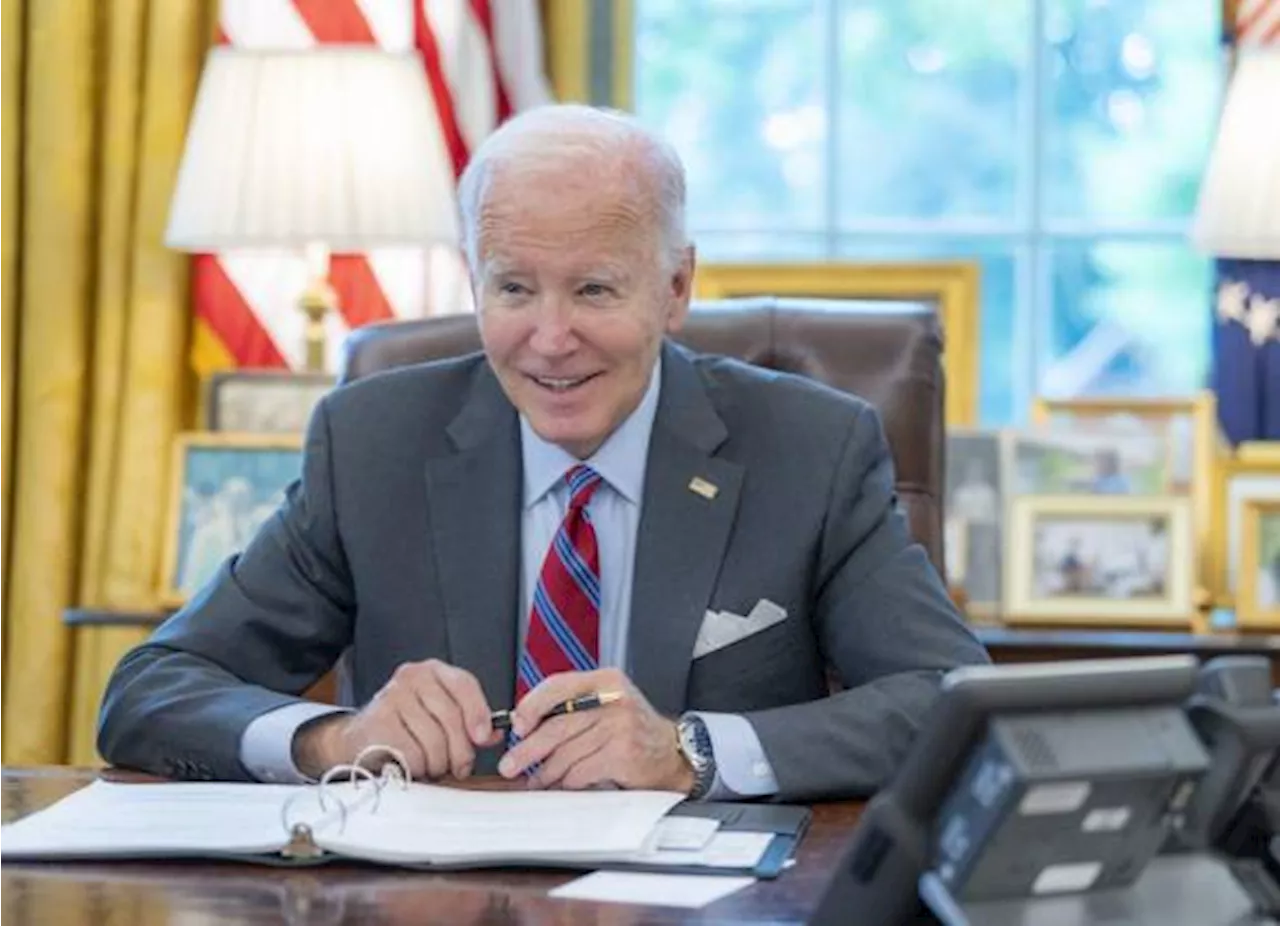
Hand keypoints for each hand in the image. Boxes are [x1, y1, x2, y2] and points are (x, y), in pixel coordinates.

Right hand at [292, 659, 501, 780]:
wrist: (358, 738)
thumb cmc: (405, 726)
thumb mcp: (439, 716)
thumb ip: (469, 721)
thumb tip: (494, 734)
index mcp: (432, 671)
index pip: (464, 685)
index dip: (479, 713)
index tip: (484, 738)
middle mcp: (412, 677)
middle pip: (451, 717)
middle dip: (460, 750)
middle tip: (459, 767)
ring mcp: (392, 697)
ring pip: (434, 740)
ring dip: (437, 763)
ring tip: (431, 765)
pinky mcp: (378, 723)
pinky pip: (413, 754)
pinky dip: (417, 767)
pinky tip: (411, 764)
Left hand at [497, 668, 694, 792]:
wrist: (672, 752)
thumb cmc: (633, 729)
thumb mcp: (608, 702)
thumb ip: (574, 704)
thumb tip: (528, 723)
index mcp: (605, 681)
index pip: (558, 686)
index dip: (532, 706)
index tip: (517, 726)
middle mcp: (613, 700)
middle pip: (558, 725)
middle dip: (529, 749)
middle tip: (511, 764)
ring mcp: (620, 728)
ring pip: (566, 754)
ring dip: (546, 773)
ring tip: (537, 780)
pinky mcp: (622, 756)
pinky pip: (581, 772)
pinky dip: (566, 782)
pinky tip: (561, 785)